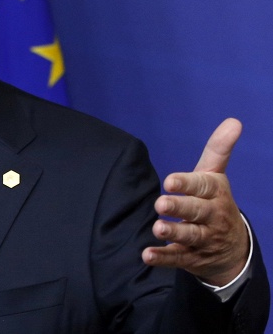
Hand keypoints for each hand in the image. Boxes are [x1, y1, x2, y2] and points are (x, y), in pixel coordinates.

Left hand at [141, 118, 248, 285]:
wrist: (232, 247)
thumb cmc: (214, 202)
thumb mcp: (215, 176)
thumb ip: (218, 149)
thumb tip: (233, 121)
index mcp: (215, 194)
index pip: (203, 187)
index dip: (187, 184)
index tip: (170, 181)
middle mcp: (211, 217)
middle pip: (197, 212)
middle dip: (180, 208)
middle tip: (160, 203)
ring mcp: (202, 239)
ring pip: (189, 236)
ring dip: (173, 233)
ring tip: (157, 228)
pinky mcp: (191, 257)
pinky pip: (177, 258)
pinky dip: (162, 258)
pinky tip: (147, 255)